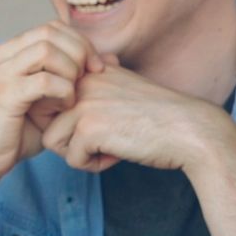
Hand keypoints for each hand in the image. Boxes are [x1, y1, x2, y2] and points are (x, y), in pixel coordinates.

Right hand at [0, 22, 92, 183]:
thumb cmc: (20, 131)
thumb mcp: (51, 98)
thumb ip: (75, 76)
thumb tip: (111, 58)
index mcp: (7, 52)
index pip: (50, 27)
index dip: (79, 42)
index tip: (95, 66)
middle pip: (49, 32)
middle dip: (79, 52)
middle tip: (91, 76)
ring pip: (46, 50)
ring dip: (70, 70)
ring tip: (74, 92)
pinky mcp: (4, 94)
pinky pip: (44, 80)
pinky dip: (64, 91)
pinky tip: (66, 106)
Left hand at [38, 57, 224, 173]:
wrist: (190, 130)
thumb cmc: (158, 115)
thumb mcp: (123, 88)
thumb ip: (96, 86)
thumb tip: (66, 92)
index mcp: (88, 70)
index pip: (49, 101)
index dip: (68, 122)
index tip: (99, 125)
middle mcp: (81, 81)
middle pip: (45, 121)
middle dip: (69, 139)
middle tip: (102, 140)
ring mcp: (83, 103)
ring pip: (52, 141)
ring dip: (79, 153)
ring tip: (110, 147)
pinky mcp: (88, 128)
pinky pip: (72, 159)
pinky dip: (94, 165)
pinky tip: (118, 155)